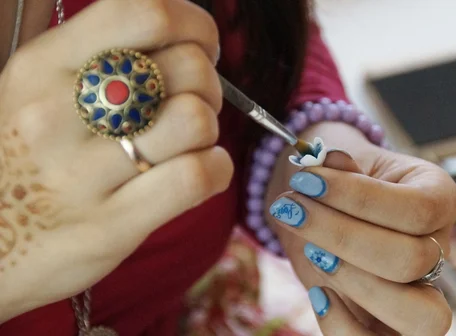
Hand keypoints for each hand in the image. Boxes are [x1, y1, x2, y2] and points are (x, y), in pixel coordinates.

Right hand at [0, 0, 230, 320]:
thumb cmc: (20, 162)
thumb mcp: (32, 91)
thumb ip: (93, 54)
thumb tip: (170, 25)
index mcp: (42, 66)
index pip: (144, 13)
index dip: (194, 24)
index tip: (201, 45)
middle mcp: (57, 113)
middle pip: (185, 67)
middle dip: (208, 83)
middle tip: (191, 103)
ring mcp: (81, 175)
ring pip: (195, 120)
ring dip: (208, 129)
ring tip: (186, 142)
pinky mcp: (109, 226)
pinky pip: (198, 176)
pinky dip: (217, 169)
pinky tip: (200, 171)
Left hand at [267, 128, 455, 335]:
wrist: (321, 203)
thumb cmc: (334, 179)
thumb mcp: (337, 161)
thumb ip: (338, 166)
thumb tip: (330, 163)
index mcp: (437, 199)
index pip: (416, 210)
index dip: (357, 197)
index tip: (305, 181)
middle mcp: (439, 250)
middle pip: (412, 261)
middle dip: (342, 236)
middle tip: (294, 210)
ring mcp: (421, 294)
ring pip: (422, 317)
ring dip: (355, 283)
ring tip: (313, 252)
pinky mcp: (388, 325)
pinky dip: (343, 327)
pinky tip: (318, 294)